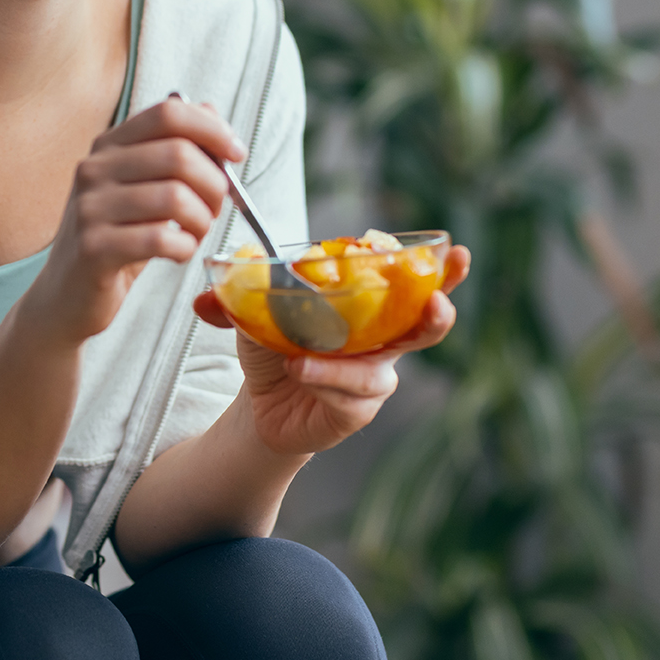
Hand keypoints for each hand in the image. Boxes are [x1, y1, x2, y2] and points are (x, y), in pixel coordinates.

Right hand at [25, 98, 242, 345]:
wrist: (65, 294)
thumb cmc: (114, 239)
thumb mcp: (141, 188)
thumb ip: (173, 150)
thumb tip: (212, 115)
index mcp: (109, 146)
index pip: (168, 113)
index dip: (212, 129)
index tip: (236, 154)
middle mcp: (94, 169)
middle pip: (178, 153)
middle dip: (214, 184)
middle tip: (214, 209)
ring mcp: (90, 208)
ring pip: (175, 197)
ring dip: (201, 221)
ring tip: (194, 234)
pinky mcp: (93, 248)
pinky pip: (160, 239)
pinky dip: (184, 248)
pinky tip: (177, 254)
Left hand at [192, 245, 471, 455]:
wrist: (262, 404)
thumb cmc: (275, 349)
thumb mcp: (256, 316)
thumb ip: (238, 299)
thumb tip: (204, 298)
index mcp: (369, 308)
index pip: (411, 282)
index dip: (438, 269)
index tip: (454, 251)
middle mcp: (382, 341)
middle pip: (425, 325)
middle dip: (440, 309)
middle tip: (439, 300)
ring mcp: (374, 377)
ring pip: (379, 368)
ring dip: (345, 363)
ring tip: (305, 358)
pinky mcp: (359, 409)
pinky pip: (351, 396)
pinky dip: (323, 382)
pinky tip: (300, 374)